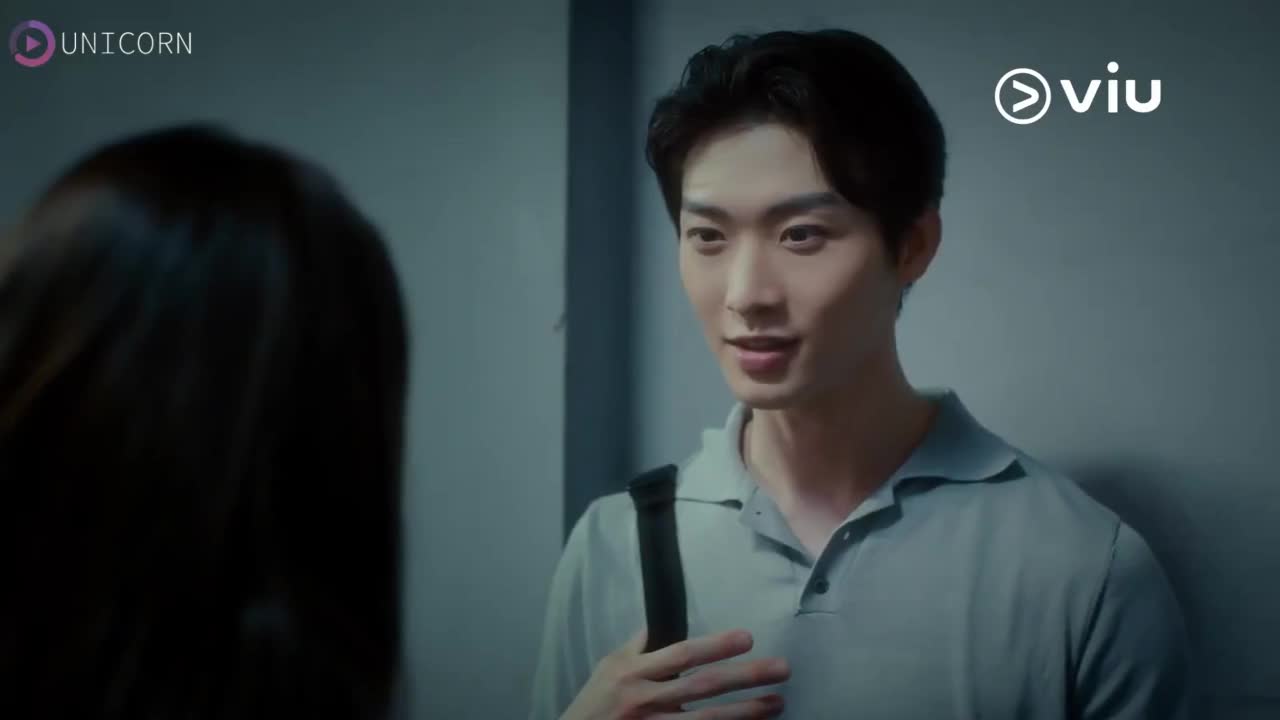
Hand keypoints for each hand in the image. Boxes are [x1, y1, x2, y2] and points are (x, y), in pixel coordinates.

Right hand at [561, 628, 788, 718]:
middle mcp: (645, 700)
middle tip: (781, 669)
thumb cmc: (593, 703)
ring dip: (745, 713)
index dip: (715, 646)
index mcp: (633, 673)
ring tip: (777, 703)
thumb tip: (662, 625)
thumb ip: (639, 648)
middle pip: (703, 687)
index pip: (681, 655)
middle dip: (744, 677)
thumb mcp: (608, 667)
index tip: (747, 638)